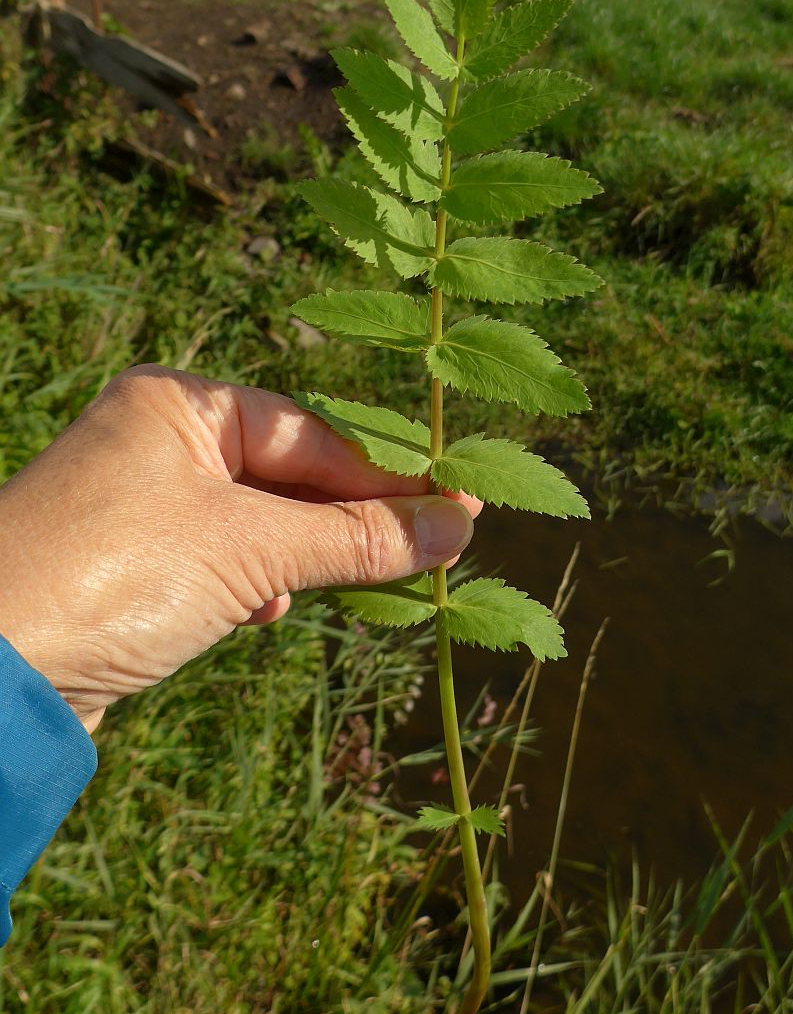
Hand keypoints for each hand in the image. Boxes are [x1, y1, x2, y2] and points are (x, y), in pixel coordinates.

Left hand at [0, 365, 478, 734]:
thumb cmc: (110, 577)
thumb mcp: (249, 551)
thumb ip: (356, 538)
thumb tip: (457, 527)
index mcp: (178, 405)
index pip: (312, 433)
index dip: (389, 472)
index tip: (461, 503)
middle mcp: (159, 443)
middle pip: (289, 475)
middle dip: (352, 518)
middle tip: (436, 547)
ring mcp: (144, 505)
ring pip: (261, 523)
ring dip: (308, 556)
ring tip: (366, 583)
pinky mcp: (135, 566)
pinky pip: (225, 561)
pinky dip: (259, 583)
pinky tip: (267, 608)